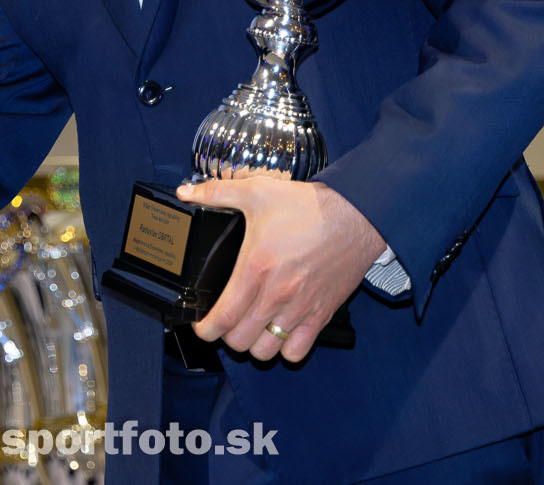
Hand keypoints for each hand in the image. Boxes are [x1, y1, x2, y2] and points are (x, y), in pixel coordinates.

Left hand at [177, 172, 382, 362]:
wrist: (355, 216)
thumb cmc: (308, 207)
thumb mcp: (256, 191)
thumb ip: (217, 193)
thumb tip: (187, 192)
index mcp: (255, 268)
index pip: (223, 318)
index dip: (205, 329)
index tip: (202, 325)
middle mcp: (276, 295)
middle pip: (240, 341)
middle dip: (226, 335)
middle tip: (226, 321)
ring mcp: (300, 309)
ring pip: (266, 351)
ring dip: (254, 344)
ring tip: (251, 328)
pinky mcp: (321, 315)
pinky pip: (297, 351)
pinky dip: (285, 349)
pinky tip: (280, 332)